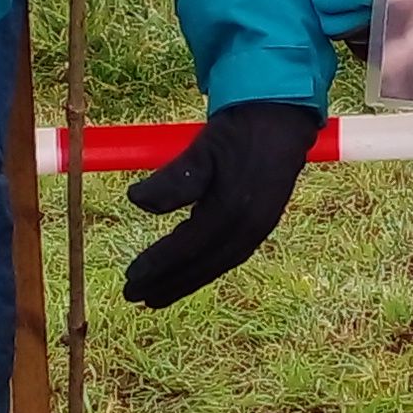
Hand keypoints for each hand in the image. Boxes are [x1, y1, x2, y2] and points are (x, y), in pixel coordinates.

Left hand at [122, 100, 324, 308]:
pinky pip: (228, 256)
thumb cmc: (239, 130)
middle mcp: (249, 226)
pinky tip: (189, 273)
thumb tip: (136, 201)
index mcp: (232, 209)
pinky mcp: (262, 224)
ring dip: (186, 282)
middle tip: (136, 297)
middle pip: (202, 265)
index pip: (187, 247)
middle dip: (169, 283)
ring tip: (157, 295)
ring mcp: (259, 227)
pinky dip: (205, 269)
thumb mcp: (203, 148)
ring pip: (217, 265)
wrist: (281, 116)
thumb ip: (173, 179)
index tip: (131, 278)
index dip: (158, 265)